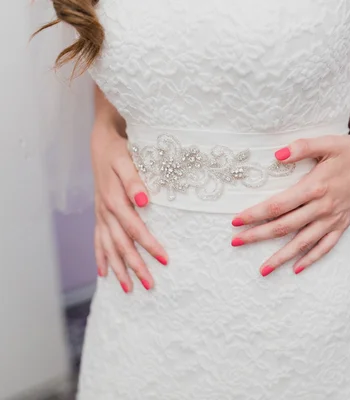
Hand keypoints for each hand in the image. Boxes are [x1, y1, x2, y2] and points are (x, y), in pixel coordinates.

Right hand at [92, 124, 167, 292]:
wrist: (102, 142)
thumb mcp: (127, 160)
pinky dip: (100, 257)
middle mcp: (106, 211)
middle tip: (150, 285)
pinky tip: (104, 273)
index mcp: (116, 200)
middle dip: (135, 266)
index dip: (150, 246)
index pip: (135, 229)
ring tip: (128, 289)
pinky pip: (97, 240)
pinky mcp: (99, 214)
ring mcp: (101, 215)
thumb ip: (134, 181)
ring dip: (119, 268)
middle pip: (121, 245)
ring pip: (109, 247)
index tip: (165, 260)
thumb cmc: (119, 150)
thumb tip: (144, 201)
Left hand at [231, 135, 349, 275]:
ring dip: (281, 257)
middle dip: (258, 236)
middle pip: (284, 226)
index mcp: (314, 187)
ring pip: (302, 243)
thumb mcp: (327, 142)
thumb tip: (276, 155)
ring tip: (262, 269)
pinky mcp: (341, 225)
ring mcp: (332, 220)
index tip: (236, 221)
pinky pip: (325, 247)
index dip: (255, 214)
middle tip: (236, 242)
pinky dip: (311, 259)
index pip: (277, 205)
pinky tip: (296, 269)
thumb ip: (302, 147)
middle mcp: (322, 207)